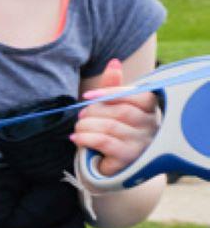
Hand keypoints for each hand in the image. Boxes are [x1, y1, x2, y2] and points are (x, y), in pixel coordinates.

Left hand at [72, 59, 160, 175]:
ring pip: (111, 126)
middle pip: (121, 111)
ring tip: (78, 129)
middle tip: (81, 116)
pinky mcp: (129, 159)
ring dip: (87, 125)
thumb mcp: (112, 108)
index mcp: (149, 109)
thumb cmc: (112, 132)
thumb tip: (114, 61)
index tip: (87, 95)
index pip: (135, 95)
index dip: (110, 93)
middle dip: (94, 111)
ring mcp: (142, 144)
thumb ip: (113, 87)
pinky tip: (76, 138)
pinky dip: (86, 138)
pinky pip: (105, 142)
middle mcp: (151, 126)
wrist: (110, 165)